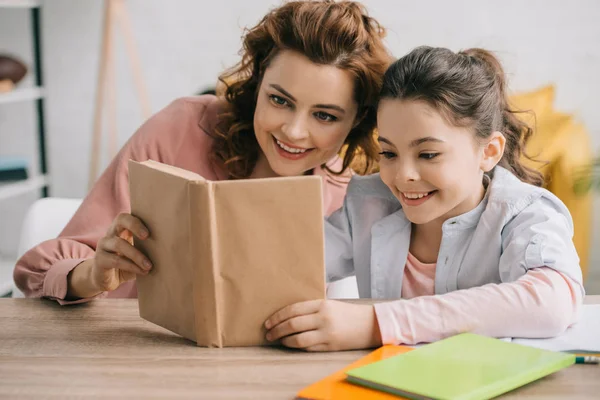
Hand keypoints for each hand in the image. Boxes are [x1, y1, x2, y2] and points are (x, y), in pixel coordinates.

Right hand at [90, 213, 151, 291]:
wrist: (108, 281)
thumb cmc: (128, 264)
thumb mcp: (139, 255)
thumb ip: (148, 249)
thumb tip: (170, 247)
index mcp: (122, 229)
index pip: (127, 216)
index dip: (138, 221)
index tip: (150, 232)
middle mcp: (111, 233)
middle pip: (120, 220)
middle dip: (135, 225)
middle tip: (147, 237)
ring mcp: (103, 246)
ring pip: (119, 244)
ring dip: (137, 255)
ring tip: (149, 266)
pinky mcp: (99, 260)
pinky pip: (116, 260)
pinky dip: (131, 266)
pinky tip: (142, 272)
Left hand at [264, 300, 381, 351]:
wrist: (372, 324)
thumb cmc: (348, 314)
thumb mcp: (331, 303)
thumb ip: (313, 306)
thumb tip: (289, 312)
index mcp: (322, 304)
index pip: (293, 309)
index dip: (277, 317)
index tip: (268, 322)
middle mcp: (323, 318)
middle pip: (292, 324)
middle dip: (277, 330)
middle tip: (268, 333)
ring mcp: (327, 333)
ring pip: (298, 339)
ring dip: (285, 340)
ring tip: (278, 340)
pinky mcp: (331, 346)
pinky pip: (308, 348)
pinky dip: (297, 347)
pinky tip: (292, 345)